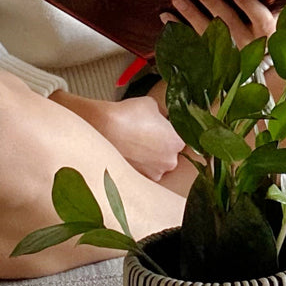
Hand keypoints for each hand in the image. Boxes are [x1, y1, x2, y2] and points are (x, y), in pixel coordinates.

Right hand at [50, 91, 182, 181]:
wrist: (103, 129)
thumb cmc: (129, 115)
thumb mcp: (153, 105)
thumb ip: (163, 115)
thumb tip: (163, 119)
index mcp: (178, 143)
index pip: (183, 138)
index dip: (173, 132)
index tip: (163, 127)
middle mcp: (169, 162)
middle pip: (171, 154)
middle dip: (161, 146)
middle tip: (147, 134)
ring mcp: (153, 174)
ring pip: (156, 164)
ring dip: (149, 157)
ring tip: (134, 143)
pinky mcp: (137, 180)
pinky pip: (143, 171)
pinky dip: (137, 164)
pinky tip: (128, 152)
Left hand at [164, 0, 276, 49]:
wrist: (251, 69)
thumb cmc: (259, 34)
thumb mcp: (267, 21)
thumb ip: (265, 4)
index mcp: (263, 32)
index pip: (260, 18)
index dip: (248, 4)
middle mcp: (246, 44)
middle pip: (229, 24)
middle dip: (214, 6)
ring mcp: (225, 52)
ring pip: (207, 34)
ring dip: (191, 15)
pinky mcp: (208, 57)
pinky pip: (190, 43)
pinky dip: (177, 29)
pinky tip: (166, 16)